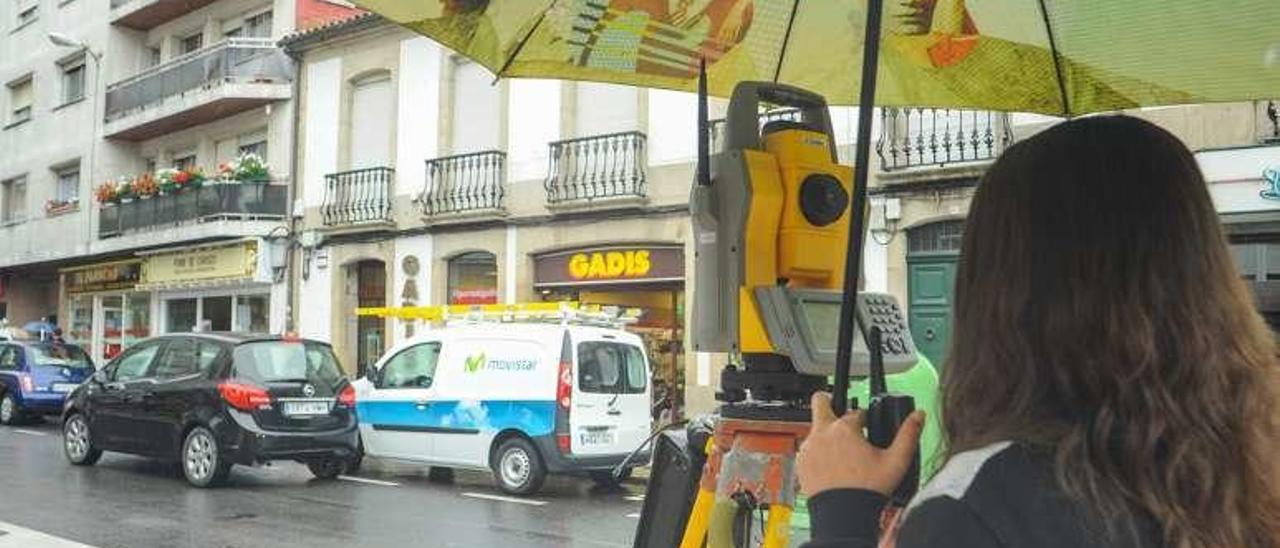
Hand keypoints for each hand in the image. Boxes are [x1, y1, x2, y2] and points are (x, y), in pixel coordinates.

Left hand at [797, 392, 924, 496]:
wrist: (843, 515)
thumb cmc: (867, 490)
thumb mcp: (896, 462)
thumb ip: (908, 434)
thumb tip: (918, 415)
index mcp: (845, 428)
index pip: (857, 412)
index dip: (865, 420)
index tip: (868, 430)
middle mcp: (823, 433)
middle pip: (821, 401)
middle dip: (831, 402)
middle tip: (842, 416)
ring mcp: (809, 446)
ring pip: (816, 429)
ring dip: (827, 434)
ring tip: (842, 454)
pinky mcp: (801, 461)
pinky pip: (809, 448)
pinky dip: (819, 452)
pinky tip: (832, 466)